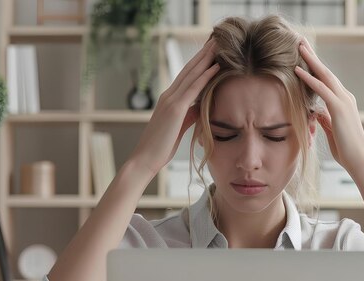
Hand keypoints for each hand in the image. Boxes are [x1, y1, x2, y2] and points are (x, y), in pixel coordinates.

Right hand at [129, 39, 219, 176]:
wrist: (145, 159)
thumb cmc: (161, 146)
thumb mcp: (179, 126)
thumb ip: (190, 114)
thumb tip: (201, 106)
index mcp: (169, 99)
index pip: (186, 76)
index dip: (198, 62)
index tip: (210, 51)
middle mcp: (169, 95)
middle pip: (188, 70)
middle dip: (203, 54)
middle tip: (215, 40)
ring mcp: (171, 101)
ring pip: (191, 75)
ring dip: (206, 59)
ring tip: (218, 46)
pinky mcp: (175, 109)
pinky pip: (192, 89)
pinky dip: (204, 77)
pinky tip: (215, 67)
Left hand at [294, 38, 363, 172]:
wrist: (360, 161)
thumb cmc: (347, 150)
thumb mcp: (332, 132)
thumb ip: (326, 119)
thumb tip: (318, 112)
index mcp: (344, 103)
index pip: (328, 81)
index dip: (316, 68)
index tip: (305, 57)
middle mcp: (345, 98)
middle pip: (326, 73)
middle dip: (313, 57)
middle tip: (301, 43)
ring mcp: (344, 101)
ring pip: (324, 75)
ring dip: (311, 60)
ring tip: (299, 47)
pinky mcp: (339, 108)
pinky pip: (321, 89)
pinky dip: (309, 78)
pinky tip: (298, 70)